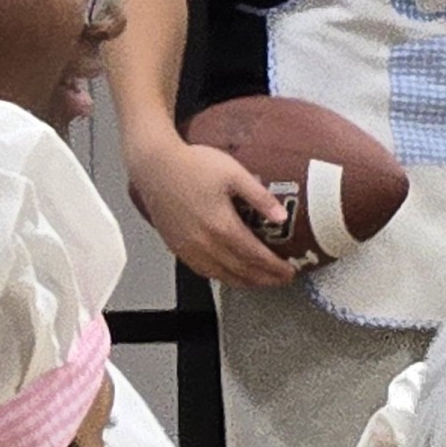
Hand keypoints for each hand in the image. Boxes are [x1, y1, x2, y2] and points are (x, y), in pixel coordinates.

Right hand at [126, 135, 299, 288]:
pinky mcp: (175, 246)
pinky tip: (229, 274)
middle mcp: (204, 243)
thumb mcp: (234, 174)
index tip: (290, 272)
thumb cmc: (193, 165)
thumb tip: (282, 218)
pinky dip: (221, 277)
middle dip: (265, 278)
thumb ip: (260, 197)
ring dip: (244, 282)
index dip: (275, 267)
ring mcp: (187, 247)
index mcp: (222, 226)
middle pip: (240, 270)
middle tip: (282, 280)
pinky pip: (201, 270)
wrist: (155, 165)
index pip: (255, 256)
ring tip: (261, 282)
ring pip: (220, 275)